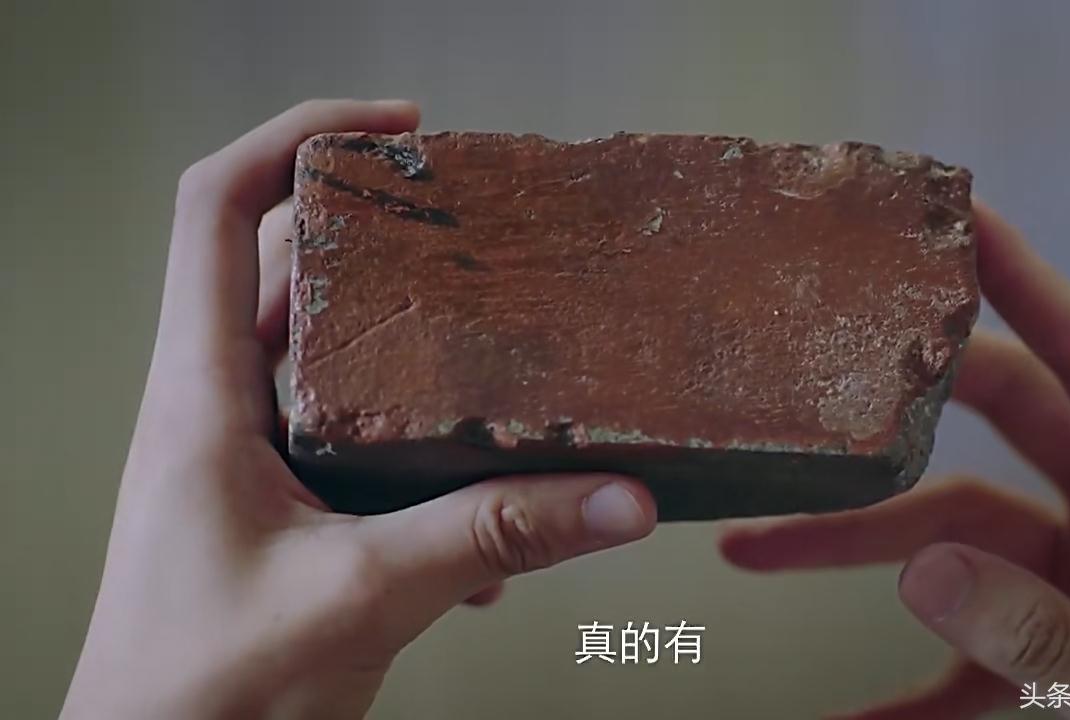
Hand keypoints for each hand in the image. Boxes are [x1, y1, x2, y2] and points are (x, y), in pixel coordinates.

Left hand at [59, 100, 656, 719]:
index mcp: (201, 397)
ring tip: (500, 370)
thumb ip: (494, 537)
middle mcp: (219, 409)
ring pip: (335, 360)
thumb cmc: (201, 695)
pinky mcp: (286, 507)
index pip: (216, 210)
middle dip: (387, 244)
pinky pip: (358, 442)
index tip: (398, 128)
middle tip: (480, 234)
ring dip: (416, 363)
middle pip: (294, 270)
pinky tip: (484, 518)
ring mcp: (251, 458)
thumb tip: (618, 497)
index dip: (298, 138)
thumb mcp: (364, 596)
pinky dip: (423, 455)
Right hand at [720, 202, 1069, 718]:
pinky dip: (901, 687)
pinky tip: (847, 716)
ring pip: (950, 535)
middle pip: (993, 431)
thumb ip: (1054, 641)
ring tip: (757, 553)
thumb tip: (923, 574)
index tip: (961, 215)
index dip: (1026, 280)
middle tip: (808, 390)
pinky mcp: (1060, 644)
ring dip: (854, 549)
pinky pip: (962, 654)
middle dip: (887, 422)